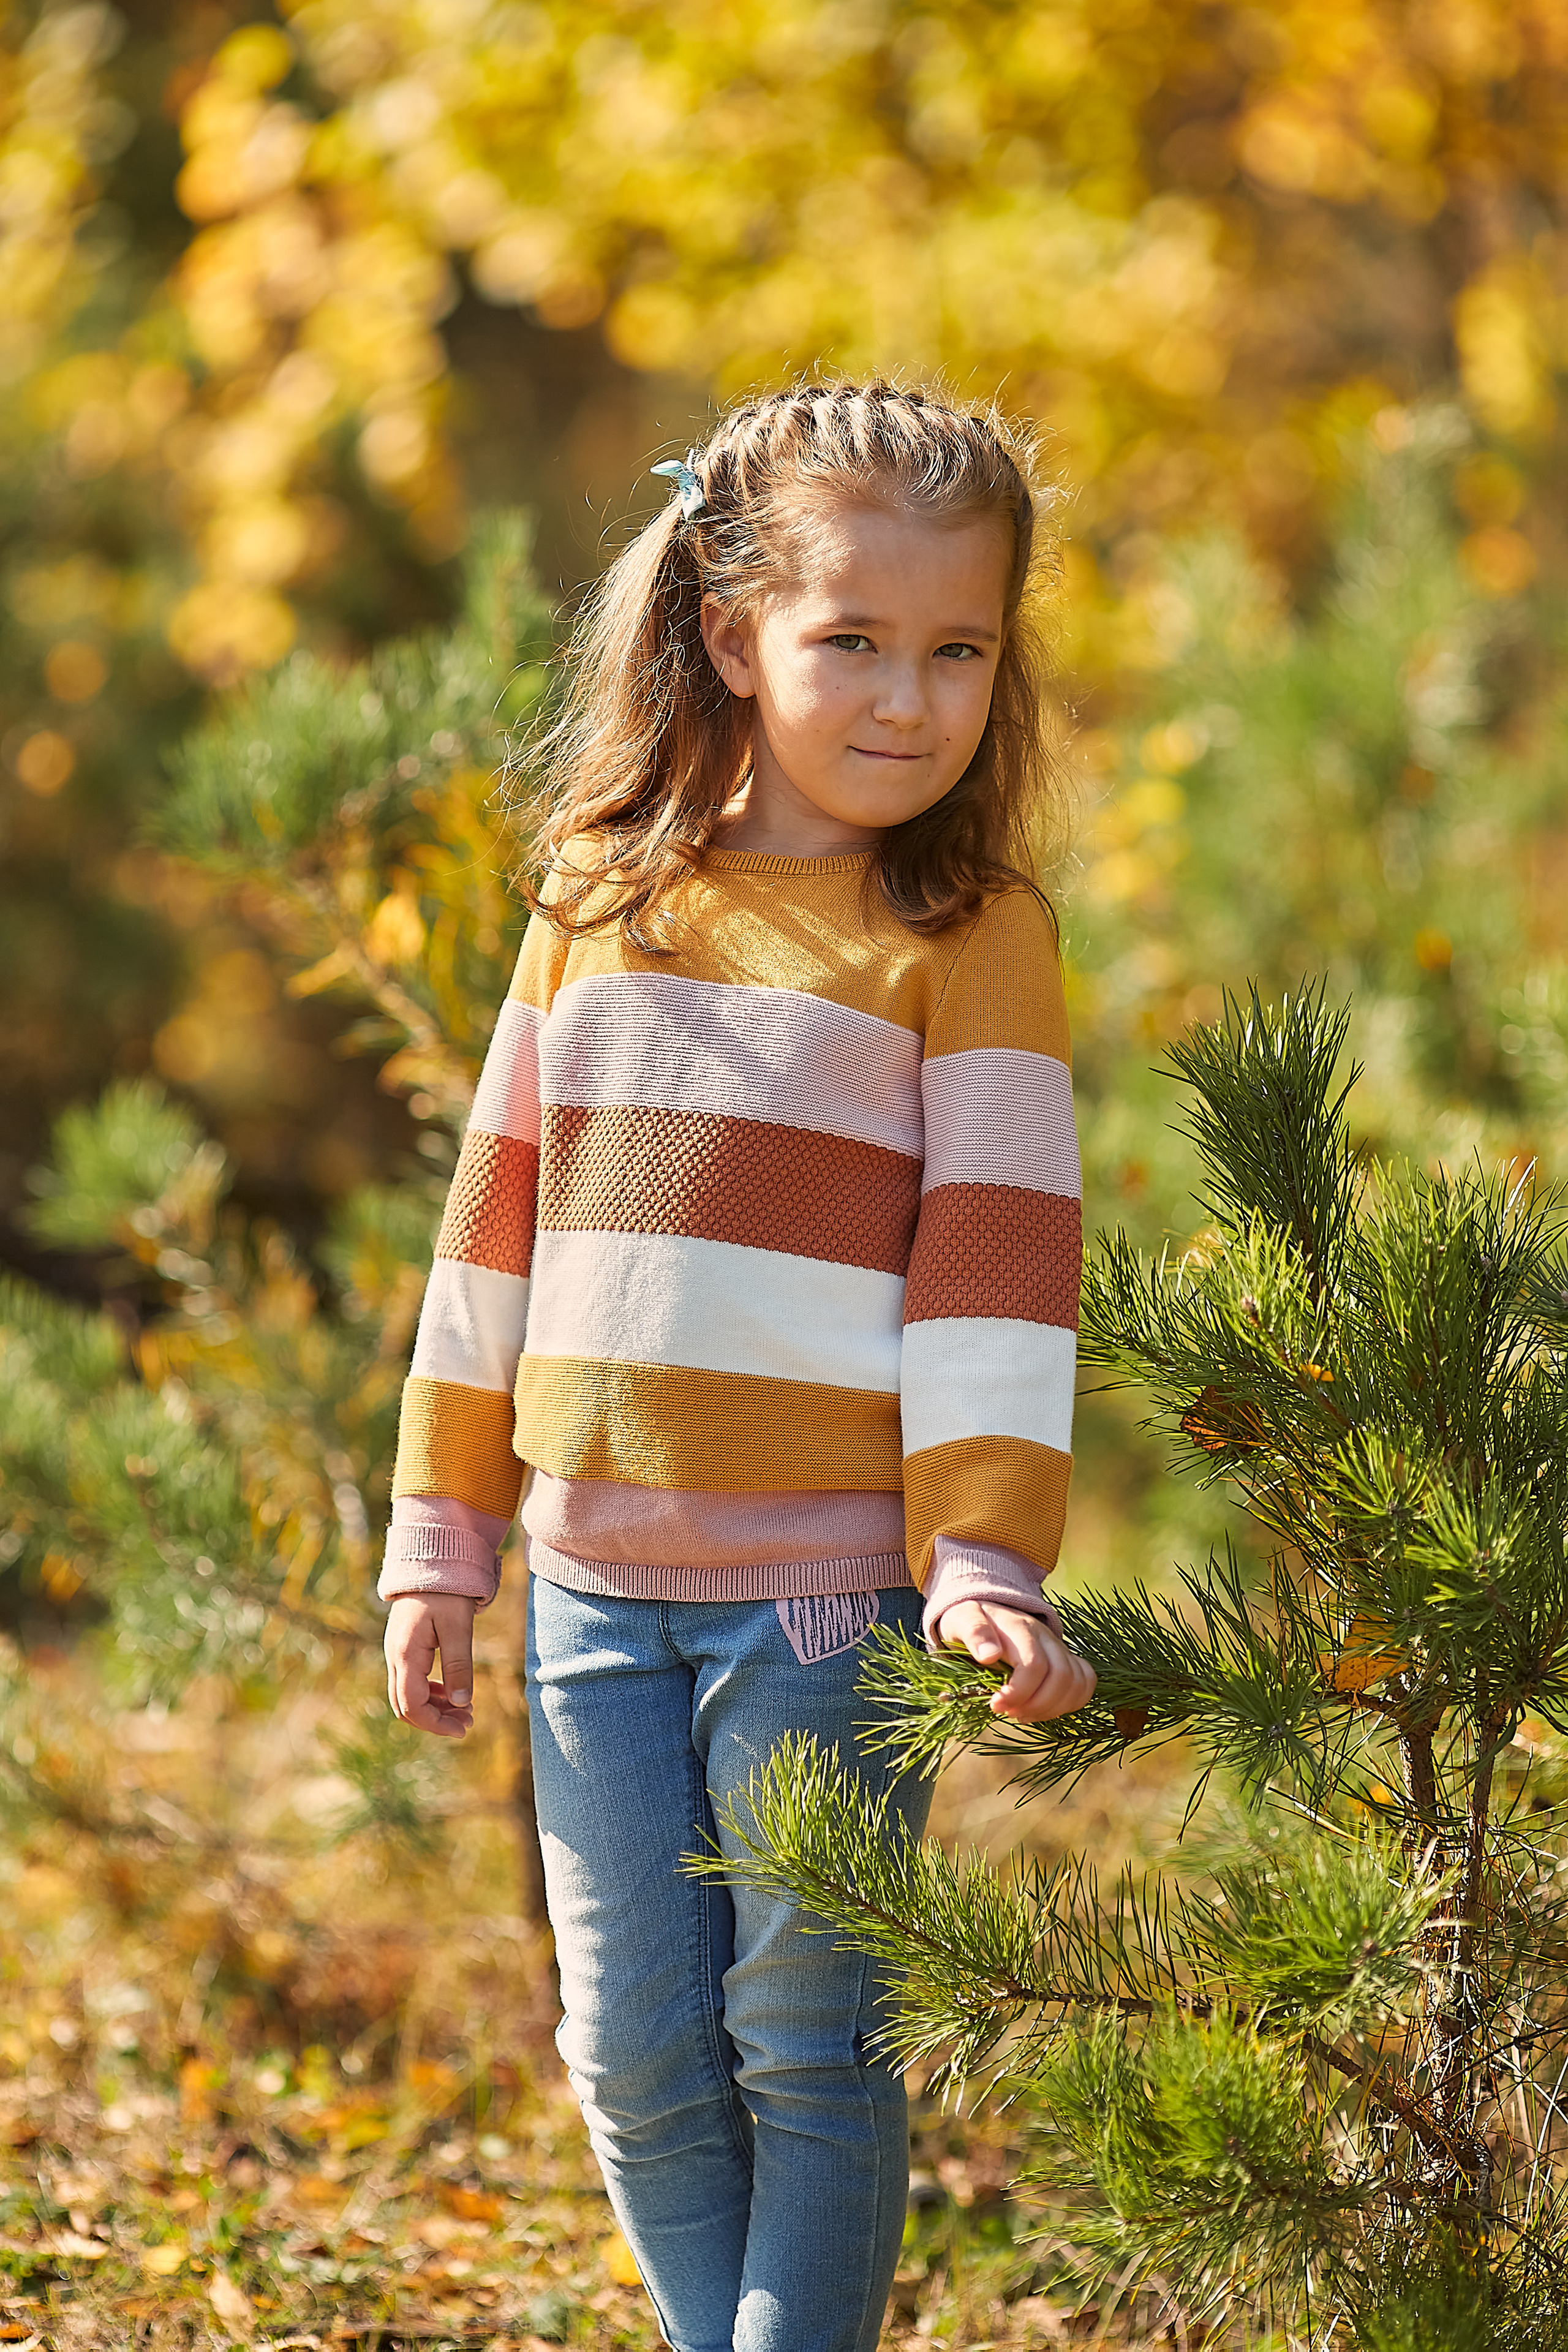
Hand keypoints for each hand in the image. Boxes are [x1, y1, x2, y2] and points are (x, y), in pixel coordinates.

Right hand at [385, 1594, 478, 1736]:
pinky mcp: (404, 1647)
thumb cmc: (447, 1591)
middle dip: (435, 1720)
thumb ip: (459, 1665)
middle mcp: (395, 1657)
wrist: (431, 1560)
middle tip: (468, 1722)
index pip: (412, 1705)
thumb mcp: (458, 1627)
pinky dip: (431, 1693)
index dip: (436, 1724)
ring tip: (466, 1710)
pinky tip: (453, 1693)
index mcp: (406, 1654)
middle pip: (405, 1706)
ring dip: (435, 1708)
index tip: (463, 1729)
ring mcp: (397, 1652)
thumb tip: (462, 1703)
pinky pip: (412, 1681)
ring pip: (408, 1695)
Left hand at [937, 1600, 1097, 1722]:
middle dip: (1037, 1704)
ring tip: (1023, 1714)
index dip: (1019, 1692)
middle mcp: (1046, 1637)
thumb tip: (989, 1655)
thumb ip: (974, 1632)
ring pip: (1077, 1682)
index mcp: (1020, 1628)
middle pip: (1062, 1676)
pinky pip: (1085, 1682)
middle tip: (1009, 1712)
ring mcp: (1059, 1648)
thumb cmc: (971, 1620)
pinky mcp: (1066, 1659)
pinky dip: (1069, 1702)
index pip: (1034, 1665)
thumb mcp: (961, 1620)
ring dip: (1052, 1708)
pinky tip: (1042, 1709)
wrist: (987, 1611)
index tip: (995, 1705)